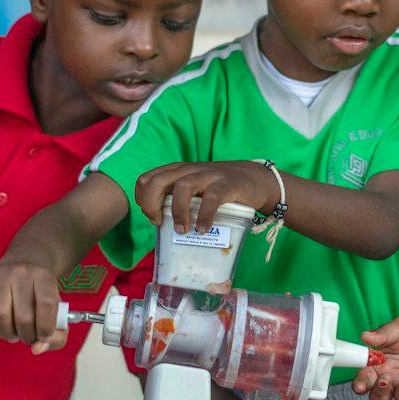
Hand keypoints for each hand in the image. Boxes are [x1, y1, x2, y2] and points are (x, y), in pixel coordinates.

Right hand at [0, 259, 68, 354]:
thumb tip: (37, 349)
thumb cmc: (41, 297)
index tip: (43, 337)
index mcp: (44, 277)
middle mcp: (22, 272)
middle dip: (25, 336)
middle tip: (26, 336)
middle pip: (23, 316)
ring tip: (11, 333)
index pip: (46, 304)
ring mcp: (0, 274)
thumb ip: (56, 337)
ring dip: (6, 333)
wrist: (25, 266)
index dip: (45, 327)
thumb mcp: (57, 313)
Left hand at [135, 161, 277, 233]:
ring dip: (178, 212)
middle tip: (158, 223)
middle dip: (151, 204)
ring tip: (183, 230)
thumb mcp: (195, 188)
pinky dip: (204, 216)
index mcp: (178, 171)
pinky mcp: (227, 184)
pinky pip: (211, 198)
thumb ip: (178, 199)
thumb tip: (160, 225)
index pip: (147, 179)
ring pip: (182, 187)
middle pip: (158, 181)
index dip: (143, 199)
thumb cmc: (219, 189)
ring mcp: (208, 175)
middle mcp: (189, 170)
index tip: (152, 217)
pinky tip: (203, 229)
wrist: (255, 179)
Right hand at [353, 310, 398, 399]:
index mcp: (379, 366)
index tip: (360, 386)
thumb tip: (364, 336)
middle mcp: (394, 378)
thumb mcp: (397, 327)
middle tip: (384, 380)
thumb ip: (381, 335)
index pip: (365, 381)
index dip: (360, 385)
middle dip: (380, 394)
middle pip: (380, 398)